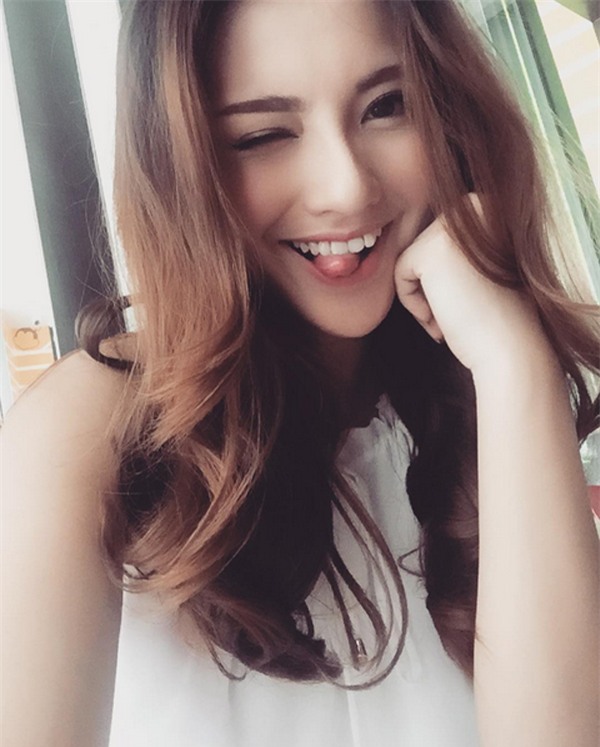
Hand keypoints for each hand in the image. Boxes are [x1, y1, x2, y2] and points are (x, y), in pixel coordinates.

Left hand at [394, 196, 549, 377]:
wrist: (512, 347)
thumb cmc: (498, 317)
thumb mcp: (480, 268)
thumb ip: (457, 248)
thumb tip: (420, 241)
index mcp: (491, 205)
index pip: (438, 240)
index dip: (446, 279)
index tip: (470, 302)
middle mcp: (476, 205)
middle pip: (424, 248)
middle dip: (434, 288)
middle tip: (459, 315)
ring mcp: (454, 224)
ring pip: (412, 260)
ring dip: (425, 297)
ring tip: (453, 317)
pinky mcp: (433, 248)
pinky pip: (400, 273)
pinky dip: (413, 303)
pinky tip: (441, 319)